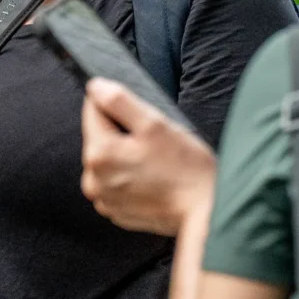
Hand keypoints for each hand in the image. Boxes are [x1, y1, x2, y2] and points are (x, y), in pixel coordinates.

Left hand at [79, 78, 215, 236]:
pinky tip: (151, 180)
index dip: (115, 105)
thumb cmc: (186, 169)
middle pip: (98, 137)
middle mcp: (92, 179)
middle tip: (152, 142)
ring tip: (154, 163)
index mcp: (99, 153)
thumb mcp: (156, 125)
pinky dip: (128, 177)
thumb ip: (120, 101)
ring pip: (106, 161)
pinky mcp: (114, 212)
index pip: (92, 110)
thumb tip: (94, 86)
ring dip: (123, 155)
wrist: (205, 213)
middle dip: (121, 133)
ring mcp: (103, 199)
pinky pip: (114, 183)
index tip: (139, 115)